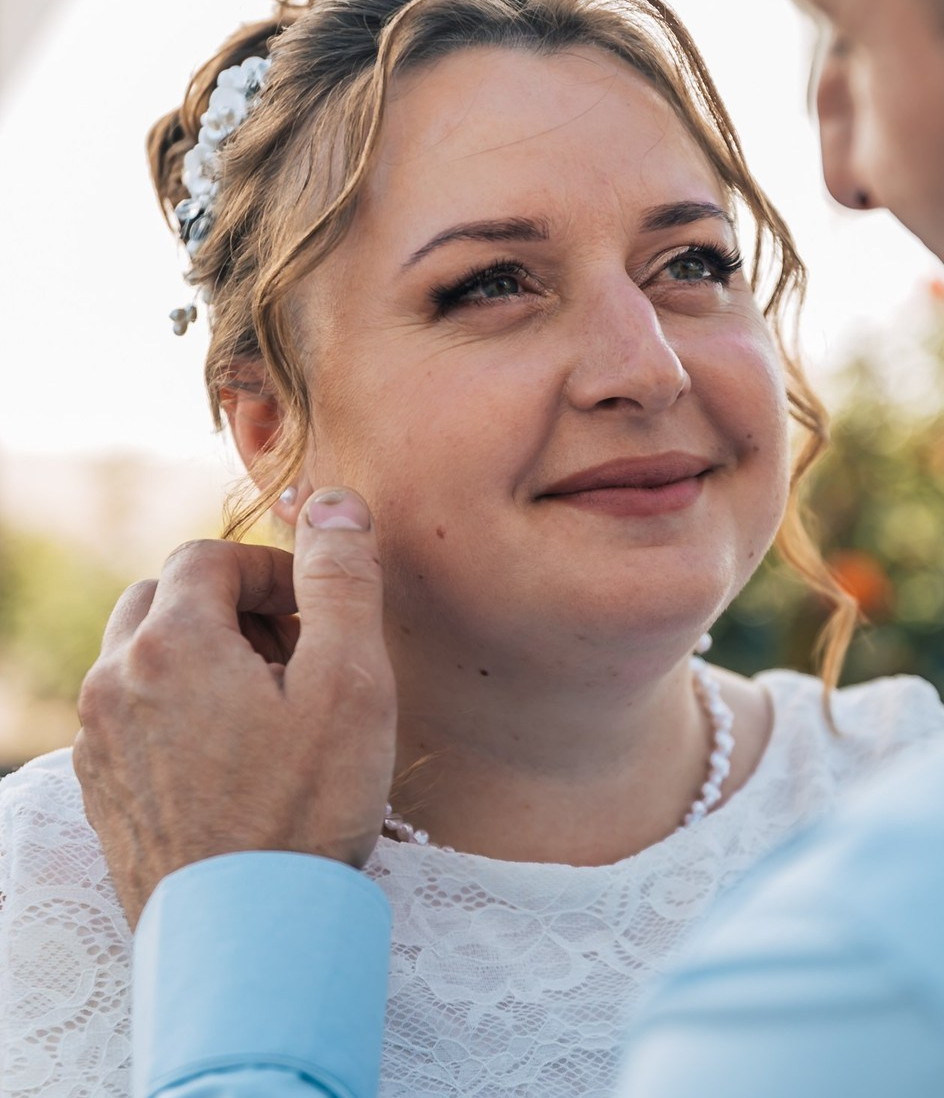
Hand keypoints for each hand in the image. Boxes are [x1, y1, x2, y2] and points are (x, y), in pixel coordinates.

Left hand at [73, 488, 395, 927]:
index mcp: (169, 645)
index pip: (208, 558)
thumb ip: (340, 579)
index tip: (315, 616)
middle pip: (163, 599)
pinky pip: (132, 713)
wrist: (248, 937)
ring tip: (267, 707)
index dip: (271, 572)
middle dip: (229, 608)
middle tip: (292, 655)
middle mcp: (114, 683)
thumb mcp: (350, 680)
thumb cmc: (306, 808)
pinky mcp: (102, 790)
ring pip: (142, 655)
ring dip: (202, 655)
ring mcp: (98, 742)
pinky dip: (178, 705)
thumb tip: (332, 502)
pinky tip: (233, 754)